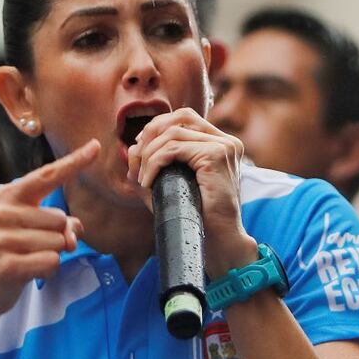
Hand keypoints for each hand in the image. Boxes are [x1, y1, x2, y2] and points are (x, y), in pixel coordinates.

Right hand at [0, 139, 100, 317]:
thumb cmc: (6, 251)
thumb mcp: (27, 228)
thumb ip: (55, 221)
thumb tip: (75, 230)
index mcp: (8, 196)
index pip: (47, 176)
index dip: (74, 162)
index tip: (96, 145)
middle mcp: (3, 212)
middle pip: (60, 219)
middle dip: (57, 237)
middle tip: (33, 247)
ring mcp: (3, 238)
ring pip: (58, 243)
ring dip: (51, 255)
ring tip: (27, 259)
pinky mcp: (8, 264)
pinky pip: (51, 262)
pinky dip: (47, 270)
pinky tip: (28, 272)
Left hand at [126, 108, 256, 276]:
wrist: (220, 241)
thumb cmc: (197, 217)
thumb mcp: (172, 186)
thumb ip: (155, 166)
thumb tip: (132, 149)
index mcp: (221, 144)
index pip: (186, 118)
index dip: (158, 128)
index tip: (140, 151)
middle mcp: (226, 141)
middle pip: (180, 117)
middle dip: (151, 133)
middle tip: (137, 159)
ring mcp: (223, 146)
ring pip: (173, 134)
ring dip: (148, 155)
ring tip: (141, 178)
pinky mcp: (216, 156)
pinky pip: (174, 150)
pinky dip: (154, 163)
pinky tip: (147, 182)